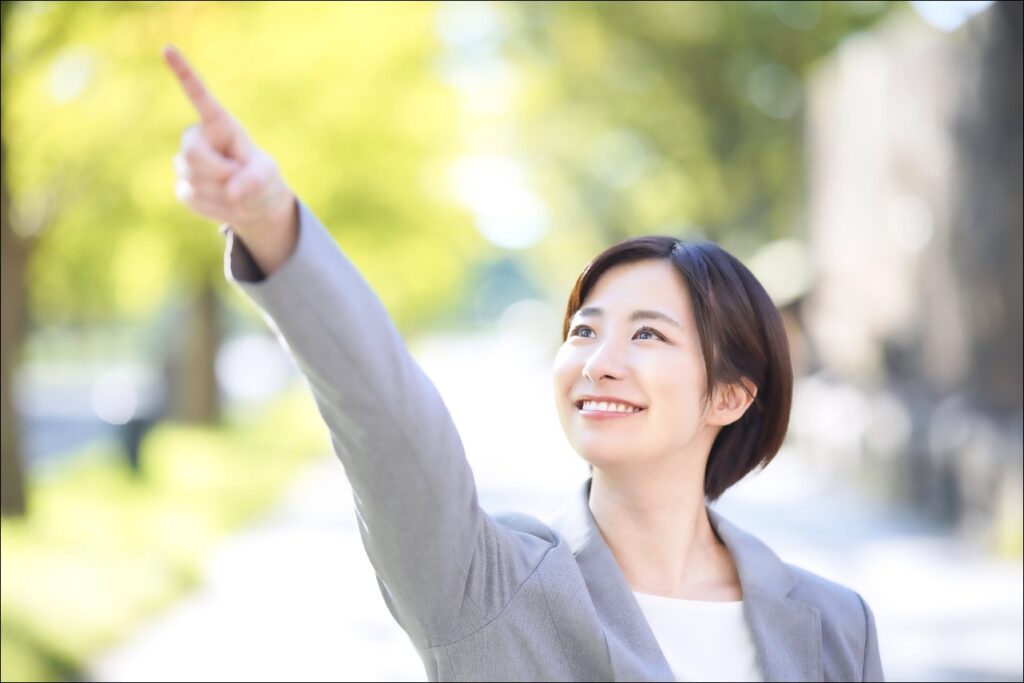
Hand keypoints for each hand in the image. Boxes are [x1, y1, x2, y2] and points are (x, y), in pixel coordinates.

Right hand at [164, 45, 296, 271]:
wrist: (252, 203)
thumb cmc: (261, 179)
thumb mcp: (268, 176)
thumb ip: (255, 180)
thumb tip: (232, 192)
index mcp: (218, 125)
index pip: (199, 96)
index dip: (184, 73)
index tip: (167, 48)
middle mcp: (197, 139)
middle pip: (192, 153)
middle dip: (218, 171)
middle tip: (238, 179)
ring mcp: (186, 164)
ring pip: (194, 179)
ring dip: (222, 192)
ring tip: (235, 190)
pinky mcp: (183, 188)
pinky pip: (195, 198)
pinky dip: (216, 206)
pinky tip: (224, 201)